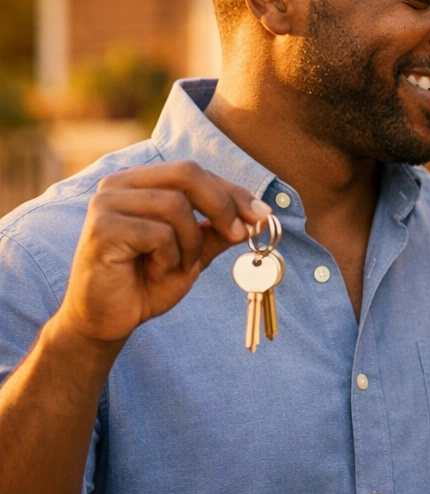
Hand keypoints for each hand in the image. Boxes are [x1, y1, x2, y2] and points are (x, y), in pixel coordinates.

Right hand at [55, 161, 271, 344]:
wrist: (108, 321)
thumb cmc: (147, 283)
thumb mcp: (193, 253)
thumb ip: (218, 231)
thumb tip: (258, 215)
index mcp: (140, 181)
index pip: (195, 172)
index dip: (233, 192)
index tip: (263, 215)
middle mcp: (119, 183)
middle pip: (187, 174)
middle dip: (222, 205)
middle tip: (238, 235)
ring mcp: (106, 203)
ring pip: (176, 206)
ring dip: (190, 244)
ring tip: (177, 266)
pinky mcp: (102, 228)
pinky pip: (159, 234)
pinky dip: (169, 258)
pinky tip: (154, 272)